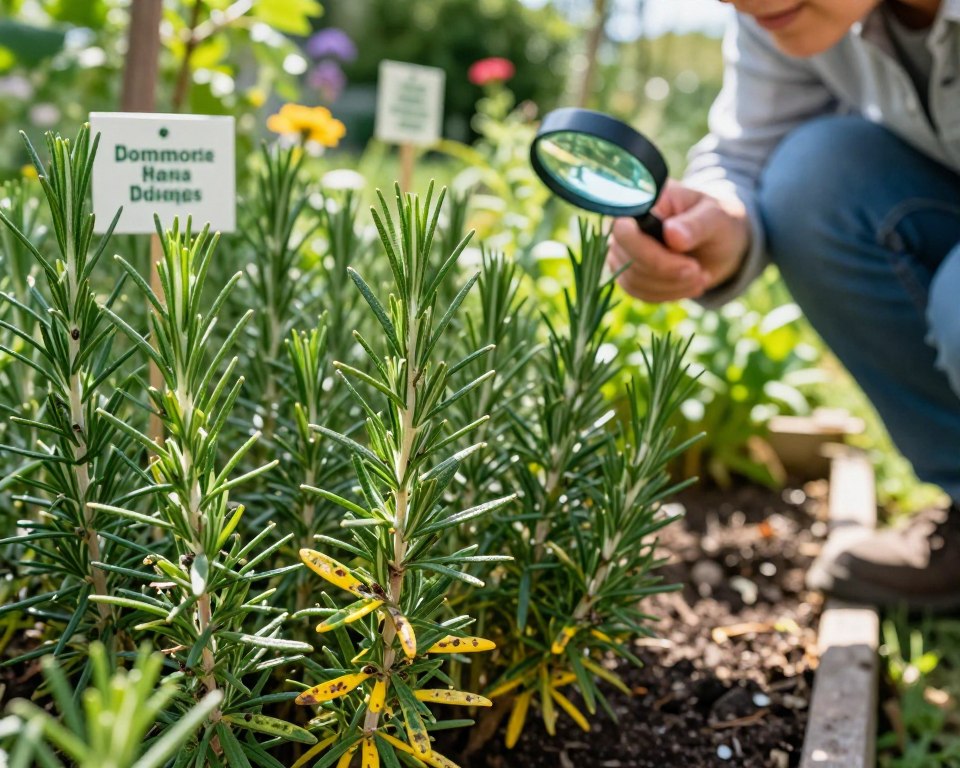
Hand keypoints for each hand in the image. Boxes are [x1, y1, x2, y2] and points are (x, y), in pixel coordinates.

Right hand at [606, 180, 750, 301]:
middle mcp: (625, 225)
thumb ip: (695, 224)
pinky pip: (640, 292)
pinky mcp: (628, 273)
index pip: (624, 231)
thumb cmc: (716, 221)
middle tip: (699, 272)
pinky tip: (689, 285)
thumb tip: (672, 233)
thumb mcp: (716, 218)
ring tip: (700, 277)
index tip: (688, 265)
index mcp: (644, 201)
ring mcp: (623, 251)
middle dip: (667, 272)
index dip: (647, 252)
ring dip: (671, 286)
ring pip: (633, 280)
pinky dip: (668, 293)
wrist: (718, 243)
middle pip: (627, 259)